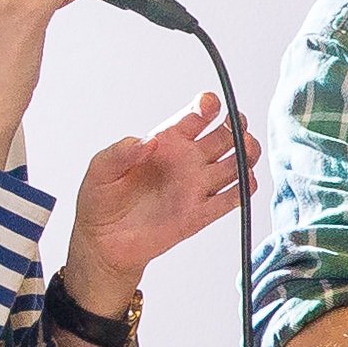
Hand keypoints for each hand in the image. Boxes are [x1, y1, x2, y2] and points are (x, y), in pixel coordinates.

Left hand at [60, 92, 245, 305]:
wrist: (104, 242)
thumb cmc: (100, 201)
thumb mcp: (100, 169)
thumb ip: (121, 152)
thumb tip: (148, 142)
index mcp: (166, 143)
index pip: (194, 118)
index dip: (206, 107)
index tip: (209, 104)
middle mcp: (187, 161)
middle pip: (224, 136)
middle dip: (236, 127)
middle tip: (237, 126)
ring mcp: (196, 187)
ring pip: (235, 164)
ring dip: (247, 154)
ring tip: (246, 150)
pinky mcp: (201, 214)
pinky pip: (232, 198)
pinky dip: (244, 189)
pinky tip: (246, 181)